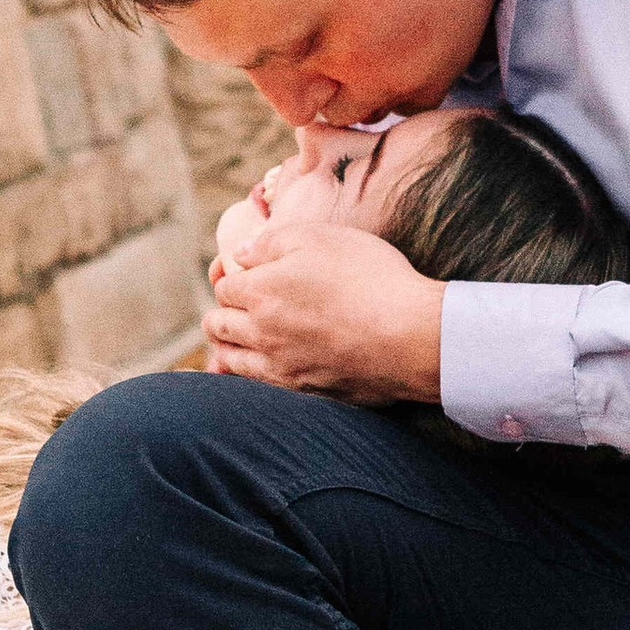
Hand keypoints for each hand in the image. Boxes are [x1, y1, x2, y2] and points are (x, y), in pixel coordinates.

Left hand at [204, 224, 444, 400]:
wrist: (411, 337)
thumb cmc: (370, 278)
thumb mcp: (321, 238)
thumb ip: (272, 242)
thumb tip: (241, 255)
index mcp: (260, 291)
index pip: (224, 287)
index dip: (231, 277)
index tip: (243, 274)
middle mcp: (261, 333)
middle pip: (218, 325)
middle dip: (222, 312)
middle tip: (235, 305)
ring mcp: (280, 367)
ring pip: (230, 360)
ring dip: (226, 346)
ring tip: (233, 338)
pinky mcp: (303, 392)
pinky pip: (256, 389)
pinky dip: (244, 379)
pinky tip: (256, 370)